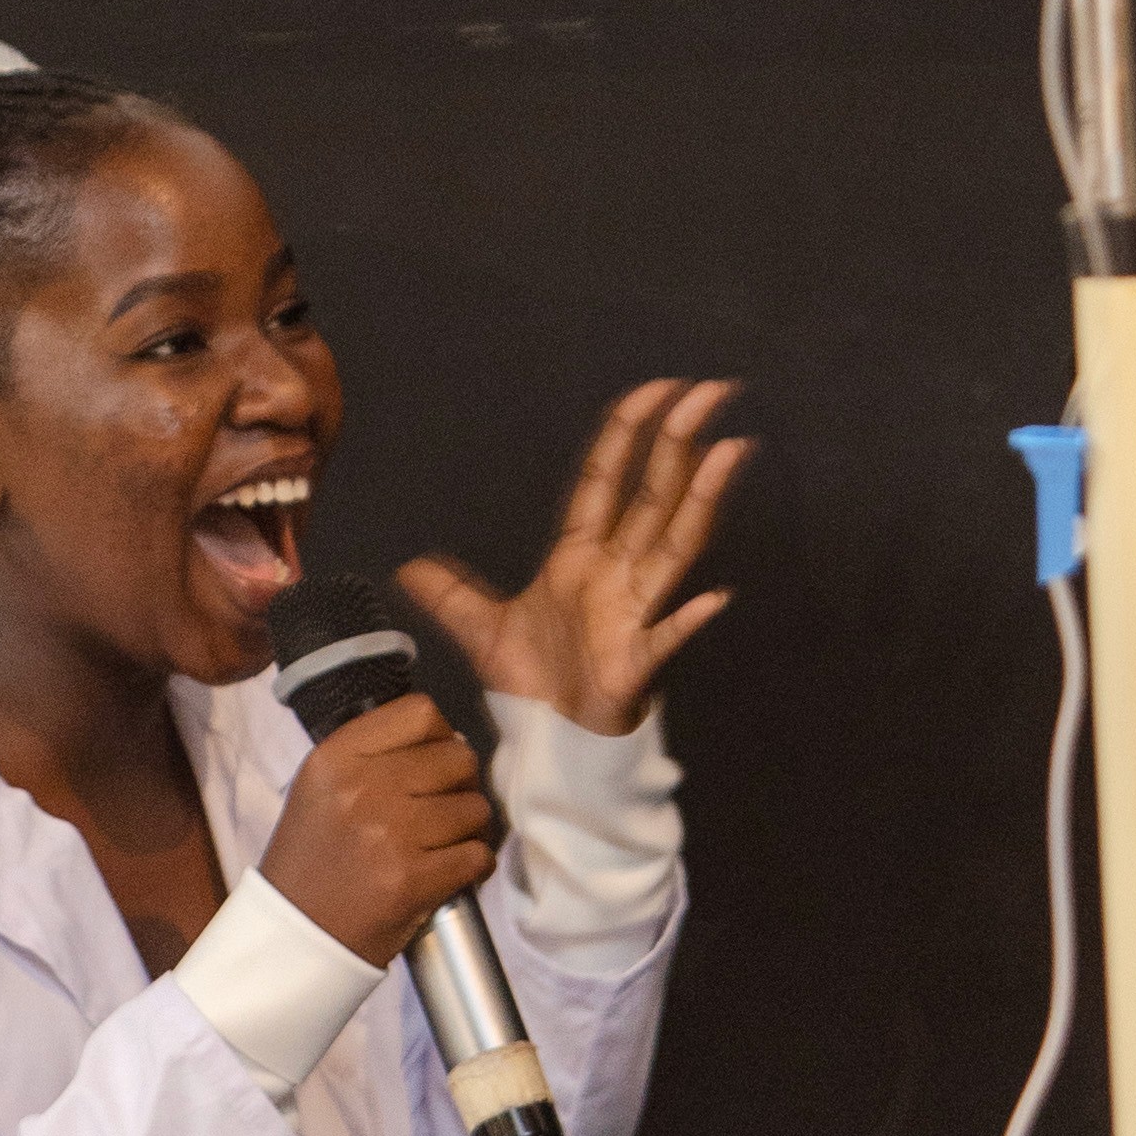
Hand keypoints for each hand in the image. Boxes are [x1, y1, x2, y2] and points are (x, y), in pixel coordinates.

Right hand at [259, 692, 498, 966]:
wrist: (296, 936)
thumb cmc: (313, 861)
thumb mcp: (322, 787)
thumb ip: (375, 754)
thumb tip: (451, 741)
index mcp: (336, 757)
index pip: (421, 712)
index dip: (440, 735)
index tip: (435, 759)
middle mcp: (362, 788)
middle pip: (458, 757)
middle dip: (461, 783)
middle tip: (444, 806)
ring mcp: (389, 835)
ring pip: (475, 807)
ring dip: (469, 827)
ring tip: (444, 842)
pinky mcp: (412, 881)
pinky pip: (477, 855)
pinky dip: (475, 864)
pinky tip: (454, 870)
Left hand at [400, 378, 748, 737]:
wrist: (552, 744)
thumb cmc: (534, 682)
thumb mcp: (480, 630)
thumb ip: (450, 592)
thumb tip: (406, 565)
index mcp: (579, 555)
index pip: (604, 479)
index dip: (625, 434)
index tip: (653, 391)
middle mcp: (614, 571)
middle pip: (652, 494)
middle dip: (679, 441)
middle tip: (709, 392)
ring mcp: (632, 610)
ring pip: (674, 545)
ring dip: (701, 499)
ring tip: (730, 453)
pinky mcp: (637, 660)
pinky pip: (667, 635)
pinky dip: (690, 619)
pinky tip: (715, 598)